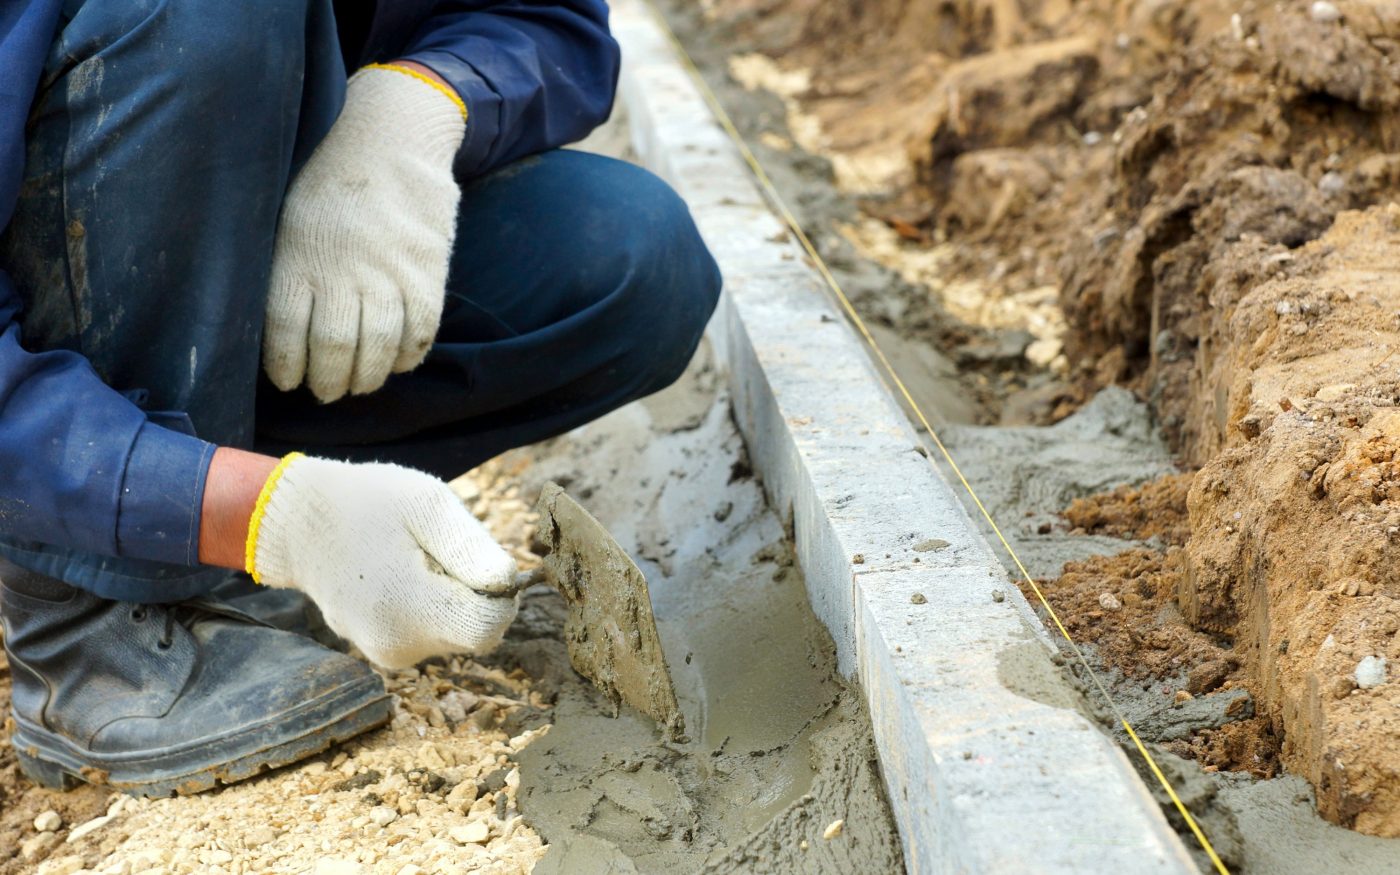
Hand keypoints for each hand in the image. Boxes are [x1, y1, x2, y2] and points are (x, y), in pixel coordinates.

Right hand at [242, 453, 518, 667]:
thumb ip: (470, 546)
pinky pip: (431, 632)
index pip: (489, 627)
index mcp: (410, 610)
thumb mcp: (427, 504)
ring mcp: (387, 653)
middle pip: (475, 631)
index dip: (499, 594)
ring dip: (451, 597)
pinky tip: (400, 575)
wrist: (300, 524)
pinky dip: (431, 605)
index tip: (475, 557)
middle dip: (472, 592)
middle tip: (435, 551)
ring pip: (455, 632)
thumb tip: (509, 583)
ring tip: (412, 560)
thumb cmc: (367, 504)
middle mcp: (398, 645)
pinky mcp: (383, 651)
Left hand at [263, 63, 466, 402]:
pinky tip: (398, 363)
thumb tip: (281, 333)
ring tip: (360, 384)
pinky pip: (421, 330)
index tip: (287, 381)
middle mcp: (343, 269)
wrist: (392, 139)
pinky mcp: (427, 272)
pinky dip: (409, 356)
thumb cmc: (329, 183)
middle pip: (334, 348)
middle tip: (326, 392)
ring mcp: (389, 272)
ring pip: (379, 347)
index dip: (285, 366)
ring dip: (368, 377)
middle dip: (328, 382)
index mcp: (298, 255)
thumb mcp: (287, 217)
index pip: (285, 331)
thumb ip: (285, 271)